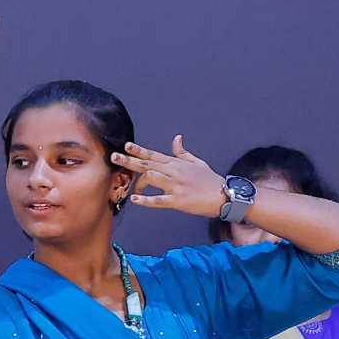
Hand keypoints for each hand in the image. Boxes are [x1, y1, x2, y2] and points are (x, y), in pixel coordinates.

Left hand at [113, 134, 232, 216]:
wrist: (224, 195)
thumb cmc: (210, 180)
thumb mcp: (197, 162)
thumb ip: (183, 152)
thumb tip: (177, 138)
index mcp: (177, 163)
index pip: (154, 154)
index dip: (138, 150)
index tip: (125, 146)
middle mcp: (174, 172)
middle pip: (147, 164)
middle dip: (129, 161)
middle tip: (114, 157)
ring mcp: (175, 186)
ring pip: (151, 178)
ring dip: (138, 182)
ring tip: (131, 188)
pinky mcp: (178, 200)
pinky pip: (158, 200)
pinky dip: (145, 200)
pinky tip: (135, 200)